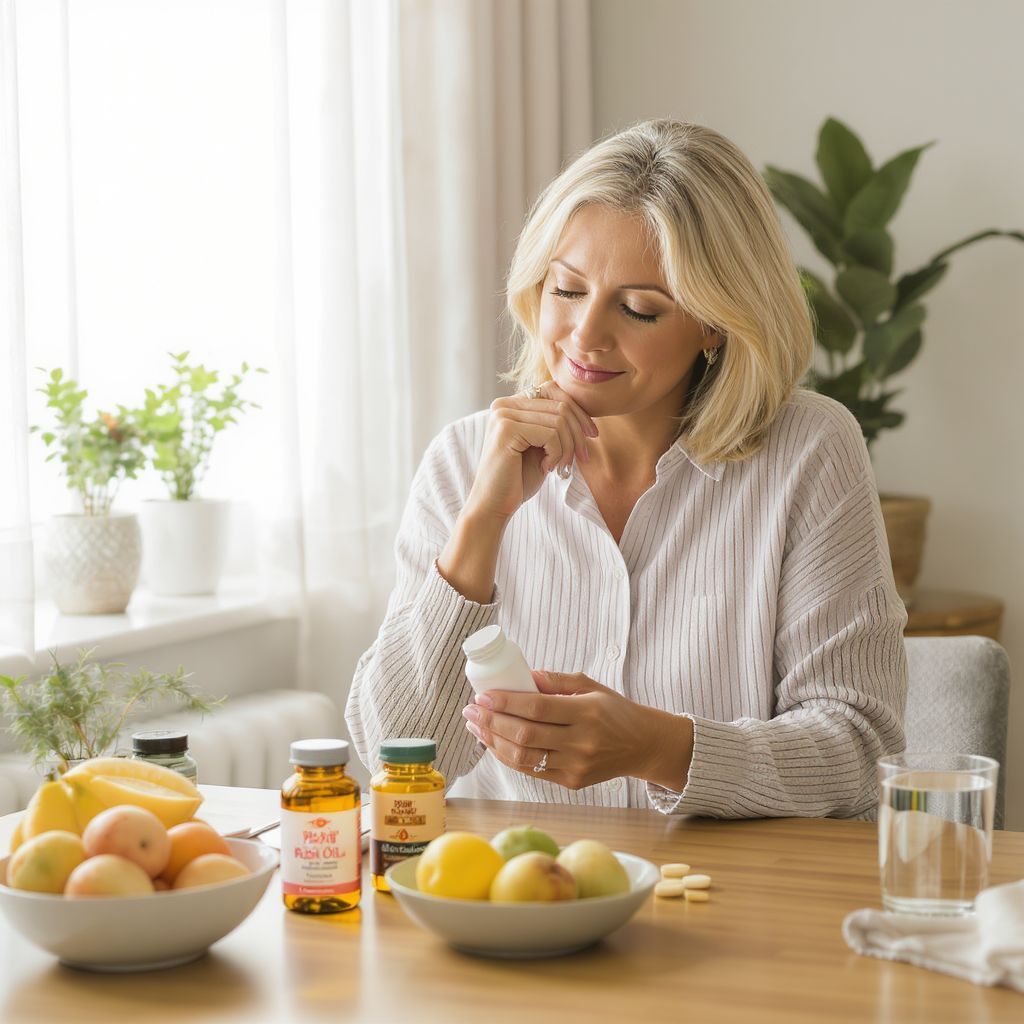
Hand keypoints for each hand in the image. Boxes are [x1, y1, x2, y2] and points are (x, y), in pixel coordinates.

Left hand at [461, 670, 693, 791]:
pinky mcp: (572, 783)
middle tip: (471, 709)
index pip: (537, 708)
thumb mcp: (591, 686)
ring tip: (476, 726)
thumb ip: (556, 681)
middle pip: (525, 734)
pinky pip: (532, 770)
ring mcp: (576, 766)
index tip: (483, 695)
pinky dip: (509, 757)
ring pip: (524, 757)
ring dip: (493, 741)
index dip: (506, 702)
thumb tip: (521, 675)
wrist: (643, 745)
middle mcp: (582, 742)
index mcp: (587, 713)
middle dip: (491, 721)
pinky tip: (494, 743)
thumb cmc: (615, 711)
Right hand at [464, 383, 598, 523]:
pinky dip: (557, 454)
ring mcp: (503, 415)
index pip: (554, 391)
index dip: (579, 413)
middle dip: (578, 434)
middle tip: (582, 458)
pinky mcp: (506, 429)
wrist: (493, 506)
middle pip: (560, 405)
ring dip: (568, 448)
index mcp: (511, 404)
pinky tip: (546, 468)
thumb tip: (587, 412)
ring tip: (561, 467)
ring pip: (559, 420)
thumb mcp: (542, 447)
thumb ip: (555, 425)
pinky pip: (551, 434)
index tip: (591, 436)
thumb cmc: (519, 480)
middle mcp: (504, 404)